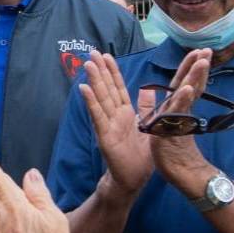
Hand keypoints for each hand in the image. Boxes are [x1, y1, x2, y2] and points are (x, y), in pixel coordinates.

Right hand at [81, 48, 210, 199]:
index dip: (112, 71)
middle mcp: (115, 116)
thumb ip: (147, 108)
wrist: (133, 180)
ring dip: (94, 81)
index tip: (106, 55)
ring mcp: (108, 126)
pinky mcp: (105, 137)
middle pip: (107, 89)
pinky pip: (98, 116)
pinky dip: (91, 103)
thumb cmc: (140, 158)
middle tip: (91, 52)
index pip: (118, 88)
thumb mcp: (148, 128)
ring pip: (101, 99)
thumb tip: (148, 89)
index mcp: (126, 113)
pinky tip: (84, 89)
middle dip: (100, 70)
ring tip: (87, 64)